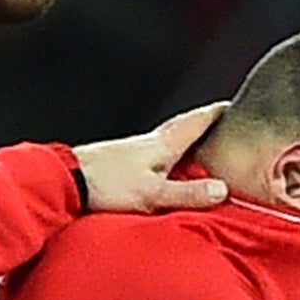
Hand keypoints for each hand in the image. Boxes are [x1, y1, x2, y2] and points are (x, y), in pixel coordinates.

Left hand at [71, 103, 228, 212]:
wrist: (64, 179)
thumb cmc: (107, 185)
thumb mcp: (153, 194)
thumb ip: (188, 192)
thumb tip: (222, 189)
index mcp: (163, 144)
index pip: (198, 121)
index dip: (217, 113)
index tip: (234, 106)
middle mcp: (150, 141)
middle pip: (184, 126)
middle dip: (204, 122)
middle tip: (221, 120)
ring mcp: (135, 149)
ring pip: (169, 138)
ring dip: (186, 137)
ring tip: (201, 144)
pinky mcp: (122, 160)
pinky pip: (155, 152)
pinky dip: (169, 152)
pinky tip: (166, 164)